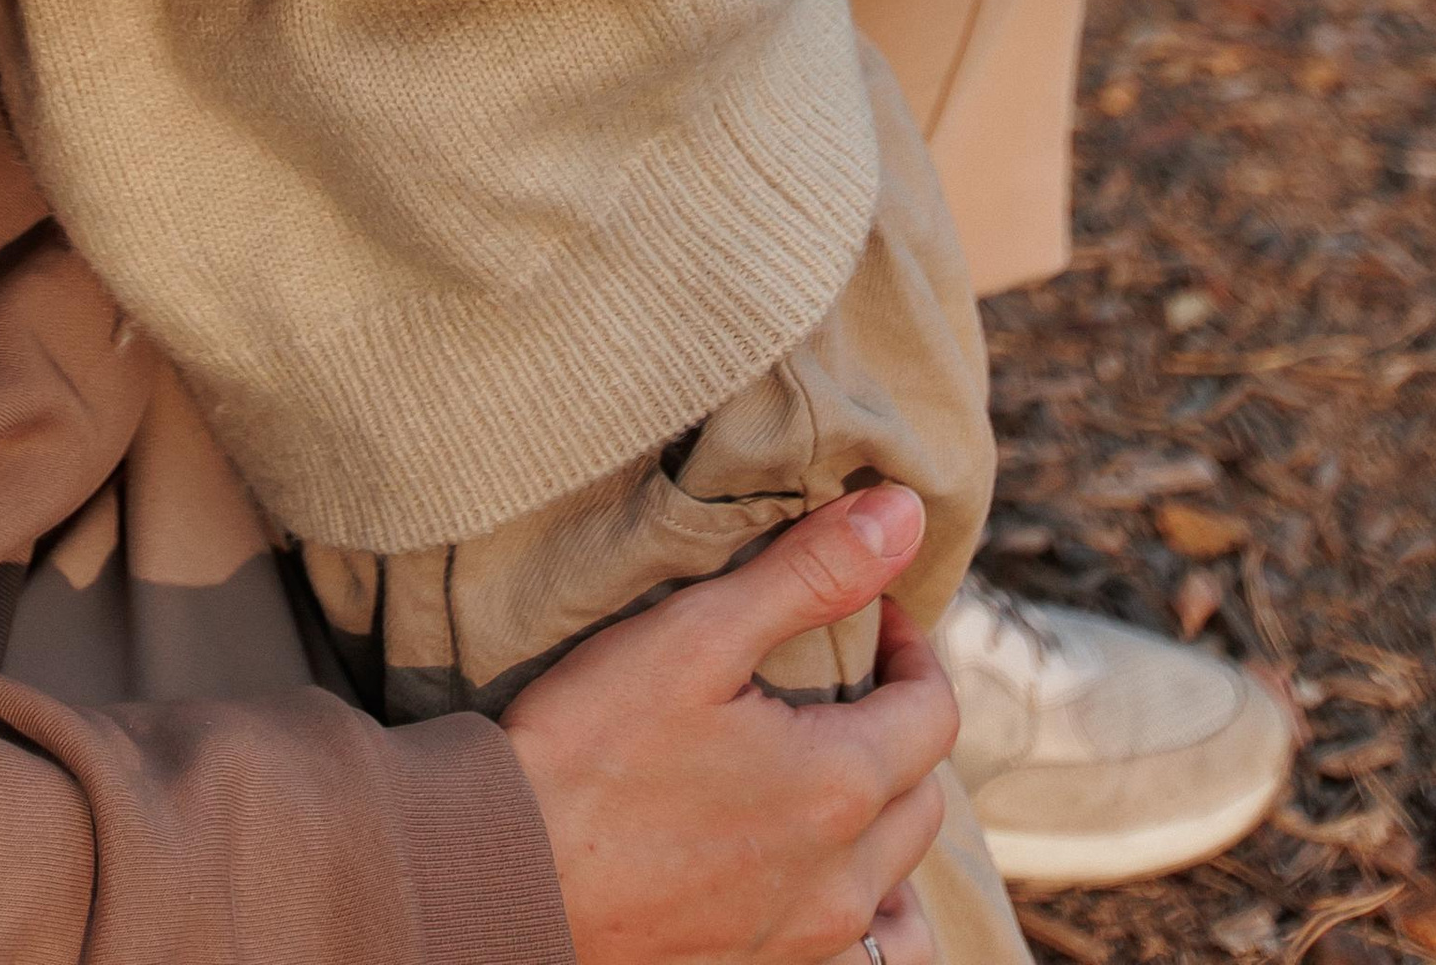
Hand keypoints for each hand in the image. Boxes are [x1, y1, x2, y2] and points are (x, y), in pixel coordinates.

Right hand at [501, 486, 954, 964]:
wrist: (502, 874)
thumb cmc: (587, 747)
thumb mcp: (695, 636)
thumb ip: (809, 574)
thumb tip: (901, 515)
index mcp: (840, 785)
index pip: (933, 711)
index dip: (911, 648)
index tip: (868, 612)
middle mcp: (844, 880)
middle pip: (923, 795)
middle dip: (900, 725)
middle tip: (844, 679)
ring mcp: (806, 941)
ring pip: (899, 883)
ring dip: (889, 823)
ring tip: (836, 778)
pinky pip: (863, 954)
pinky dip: (865, 912)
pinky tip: (815, 872)